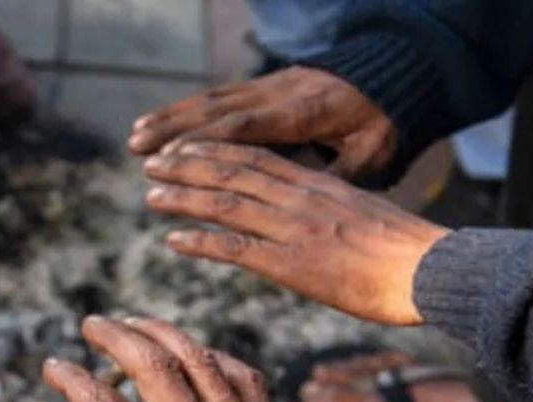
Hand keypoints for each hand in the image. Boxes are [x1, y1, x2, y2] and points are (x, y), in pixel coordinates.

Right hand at [42, 317, 305, 401]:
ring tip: (134, 323)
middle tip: (93, 325)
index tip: (55, 366)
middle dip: (114, 336)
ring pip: (195, 357)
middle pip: (149, 365)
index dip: (73, 379)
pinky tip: (194, 353)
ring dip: (159, 332)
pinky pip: (238, 373)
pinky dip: (211, 355)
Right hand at [128, 67, 396, 179]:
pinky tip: (162, 124)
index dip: (206, 142)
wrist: (396, 73)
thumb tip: (313, 198)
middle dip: (174, 129)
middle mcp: (278, 95)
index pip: (246, 127)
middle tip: (137, 148)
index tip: (173, 158)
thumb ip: (338, 176)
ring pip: (212, 101)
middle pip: (218, 111)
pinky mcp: (264, 86)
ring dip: (171, 118)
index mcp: (304, 113)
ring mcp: (269, 87)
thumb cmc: (384, 123)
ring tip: (135, 136)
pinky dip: (187, 111)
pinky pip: (219, 97)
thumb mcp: (372, 154)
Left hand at [144, 142, 450, 325]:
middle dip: (188, 166)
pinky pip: (234, 248)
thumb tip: (303, 219)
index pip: (257, 157)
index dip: (216, 151)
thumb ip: (325, 209)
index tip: (186, 147)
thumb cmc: (403, 252)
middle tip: (153, 164)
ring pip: (226, 203)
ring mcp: (292, 229)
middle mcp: (299, 198)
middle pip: (233, 172)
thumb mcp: (359, 214)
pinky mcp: (290, 263)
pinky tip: (174, 240)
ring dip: (184, 198)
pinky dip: (200, 241)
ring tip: (152, 196)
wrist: (428, 270)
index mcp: (318, 183)